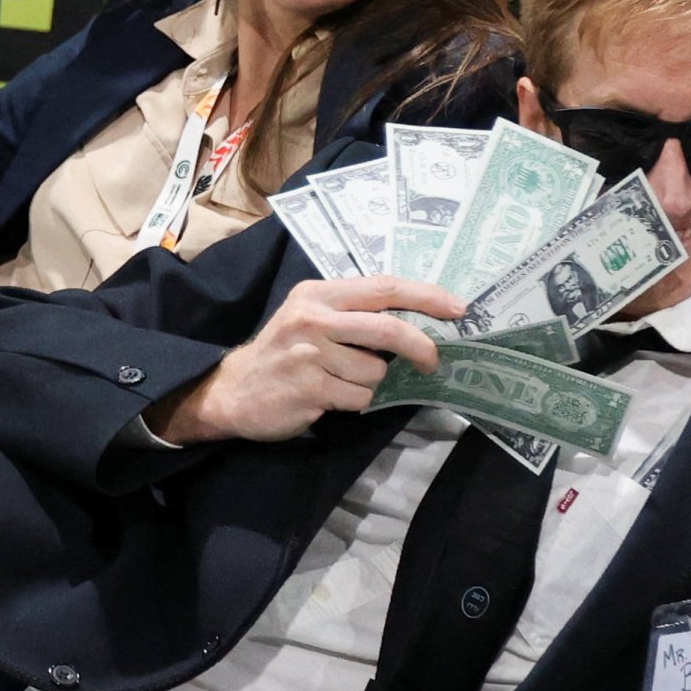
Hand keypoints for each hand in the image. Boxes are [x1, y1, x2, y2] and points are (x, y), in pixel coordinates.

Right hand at [149, 274, 458, 444]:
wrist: (232, 391)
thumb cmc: (282, 352)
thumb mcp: (309, 316)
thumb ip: (352, 313)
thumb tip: (415, 322)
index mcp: (319, 294)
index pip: (383, 287)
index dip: (426, 297)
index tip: (458, 309)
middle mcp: (313, 318)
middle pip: (388, 329)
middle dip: (420, 347)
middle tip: (434, 362)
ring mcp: (310, 354)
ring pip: (376, 371)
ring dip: (374, 383)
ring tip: (345, 382)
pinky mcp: (310, 388)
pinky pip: (360, 398)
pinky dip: (359, 403)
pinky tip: (335, 398)